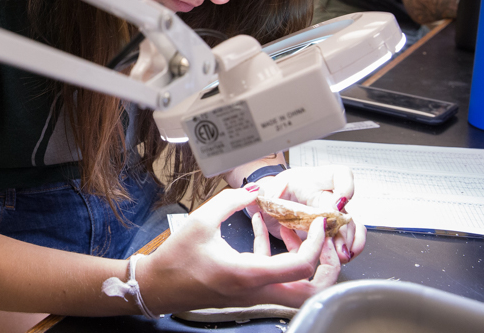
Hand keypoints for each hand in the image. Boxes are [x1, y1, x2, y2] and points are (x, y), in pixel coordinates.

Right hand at [136, 186, 340, 313]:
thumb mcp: (201, 222)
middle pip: (311, 291)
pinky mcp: (247, 291)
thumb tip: (255, 189)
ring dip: (301, 259)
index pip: (301, 267)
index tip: (317, 223)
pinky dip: (276, 254)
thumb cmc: (176, 260)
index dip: (317, 244)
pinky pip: (274, 278)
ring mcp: (253, 295)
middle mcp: (256, 291)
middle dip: (325, 266)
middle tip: (319, 238)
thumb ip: (231, 201)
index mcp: (248, 275)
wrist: (158, 286)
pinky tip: (260, 227)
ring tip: (288, 226)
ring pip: (296, 288)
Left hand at [247, 166, 365, 262]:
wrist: (273, 205)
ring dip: (349, 240)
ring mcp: (332, 213)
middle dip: (345, 227)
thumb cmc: (272, 193)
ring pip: (352, 224)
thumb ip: (262, 192)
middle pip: (347, 208)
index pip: (340, 175)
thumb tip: (255, 191)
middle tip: (338, 243)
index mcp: (313, 180)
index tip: (337, 204)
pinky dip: (349, 247)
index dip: (345, 188)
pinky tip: (343, 255)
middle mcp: (327, 195)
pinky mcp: (331, 230)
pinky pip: (349, 237)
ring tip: (341, 254)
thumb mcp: (265, 190)